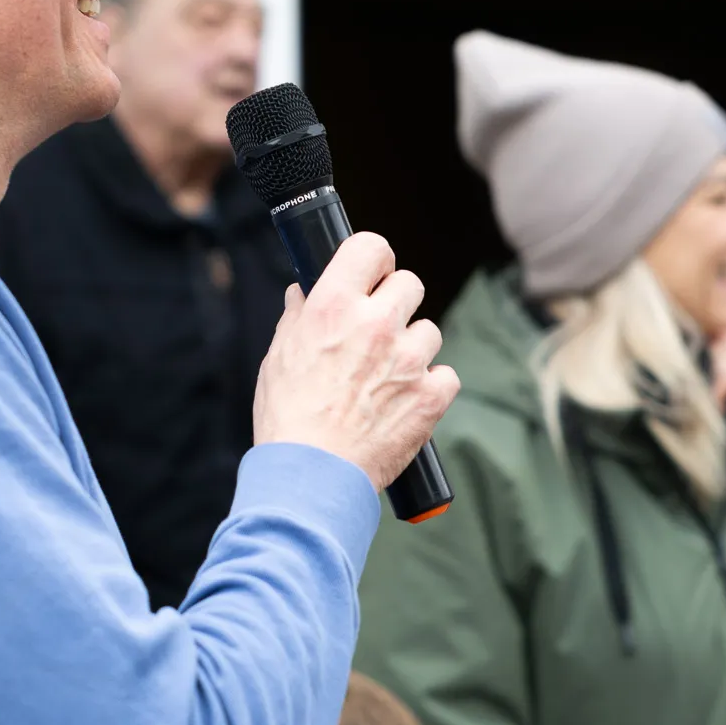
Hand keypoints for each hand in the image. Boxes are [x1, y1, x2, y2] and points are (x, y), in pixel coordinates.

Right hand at [254, 232, 459, 488]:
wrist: (312, 477)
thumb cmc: (287, 419)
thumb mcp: (279, 357)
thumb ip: (297, 317)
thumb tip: (303, 293)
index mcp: (333, 306)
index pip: (371, 247)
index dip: (374, 259)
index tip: (372, 274)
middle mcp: (375, 324)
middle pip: (410, 283)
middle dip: (395, 303)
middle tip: (378, 330)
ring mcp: (408, 359)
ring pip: (429, 330)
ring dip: (413, 348)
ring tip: (385, 377)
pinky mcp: (431, 395)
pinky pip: (446, 375)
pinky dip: (430, 387)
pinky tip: (405, 402)